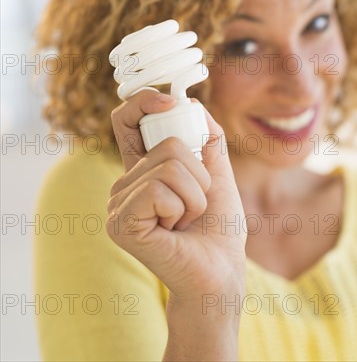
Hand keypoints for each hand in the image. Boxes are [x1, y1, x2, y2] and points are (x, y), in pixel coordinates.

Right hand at [106, 90, 246, 299]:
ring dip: (194, 195)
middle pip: (167, 142)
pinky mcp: (120, 222)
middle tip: (194, 203)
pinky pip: (158, 190)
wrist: (220, 271)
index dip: (143, 102)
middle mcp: (126, 182)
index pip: (127, 121)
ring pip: (168, 166)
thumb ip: (207, 139)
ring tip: (185, 219)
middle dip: (199, 173)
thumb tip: (191, 103)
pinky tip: (174, 230)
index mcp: (143, 168)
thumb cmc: (218, 226)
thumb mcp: (218, 173)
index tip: (169, 102)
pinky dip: (182, 208)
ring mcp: (119, 202)